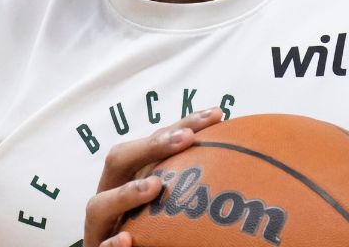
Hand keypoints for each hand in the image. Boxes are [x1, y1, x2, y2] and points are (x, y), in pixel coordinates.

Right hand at [85, 108, 223, 246]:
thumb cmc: (159, 228)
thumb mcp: (177, 200)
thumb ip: (197, 180)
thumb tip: (250, 159)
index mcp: (133, 175)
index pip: (156, 141)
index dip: (185, 123)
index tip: (218, 115)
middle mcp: (112, 194)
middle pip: (120, 159)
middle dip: (152, 145)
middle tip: (186, 138)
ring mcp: (101, 225)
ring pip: (99, 204)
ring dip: (126, 194)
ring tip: (154, 186)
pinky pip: (100, 245)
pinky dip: (112, 243)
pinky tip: (126, 240)